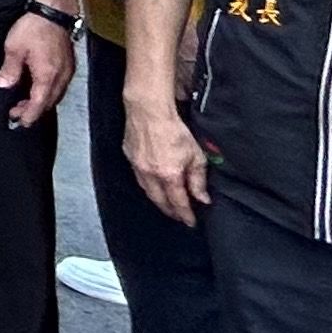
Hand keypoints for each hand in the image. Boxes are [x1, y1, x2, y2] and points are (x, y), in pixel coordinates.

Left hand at [0, 11, 73, 127]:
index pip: (39, 104)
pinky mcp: (68, 63)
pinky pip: (59, 85)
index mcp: (47, 76)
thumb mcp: (14, 48)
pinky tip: (38, 88)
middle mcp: (61, 76)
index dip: (29, 115)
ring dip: (41, 101)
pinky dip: (48, 91)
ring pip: (55, 95)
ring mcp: (67, 70)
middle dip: (33, 110)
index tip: (19, 122)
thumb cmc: (34, 27)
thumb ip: (9, 70)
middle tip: (17, 113)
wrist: (53, 10)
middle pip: (48, 102)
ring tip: (25, 102)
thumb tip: (3, 85)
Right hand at [124, 86, 208, 222]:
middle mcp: (150, 175)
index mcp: (168, 175)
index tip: (190, 222)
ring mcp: (137, 166)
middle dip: (170, 211)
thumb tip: (202, 198)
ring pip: (147, 190)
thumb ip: (199, 180)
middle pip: (160, 201)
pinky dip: (147, 184)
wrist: (149, 110)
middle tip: (179, 216)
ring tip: (166, 203)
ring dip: (158, 199)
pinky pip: (138, 177)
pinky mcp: (129, 156)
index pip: (178, 203)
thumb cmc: (173, 128)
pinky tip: (153, 182)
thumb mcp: (196, 155)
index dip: (185, 215)